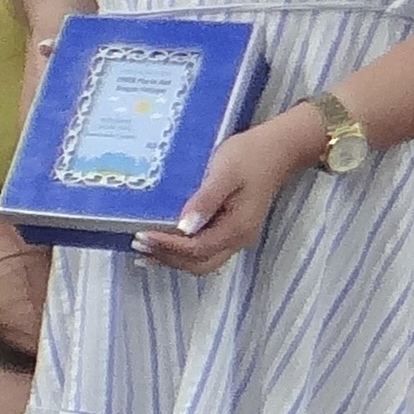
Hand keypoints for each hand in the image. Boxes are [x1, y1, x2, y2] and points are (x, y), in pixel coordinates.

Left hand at [136, 111, 313, 273]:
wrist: (276, 149)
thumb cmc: (249, 156)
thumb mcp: (225, 173)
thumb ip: (206, 201)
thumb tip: (183, 228)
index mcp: (237, 228)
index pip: (197, 249)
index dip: (168, 246)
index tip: (141, 235)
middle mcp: (238, 239)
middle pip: (199, 264)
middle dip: (167, 258)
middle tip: (137, 244)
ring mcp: (236, 236)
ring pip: (202, 261)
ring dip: (173, 258)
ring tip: (144, 248)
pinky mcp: (231, 229)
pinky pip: (205, 249)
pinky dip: (182, 251)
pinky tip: (164, 242)